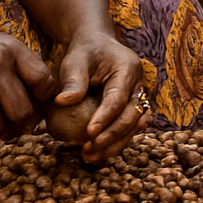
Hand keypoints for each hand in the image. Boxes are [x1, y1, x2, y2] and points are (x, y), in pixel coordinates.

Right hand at [0, 25, 55, 137]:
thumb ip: (23, 64)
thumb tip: (47, 96)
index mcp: (11, 50)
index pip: (43, 81)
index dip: (45, 97)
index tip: (39, 101)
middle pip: (24, 112)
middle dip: (23, 120)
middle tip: (18, 118)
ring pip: (2, 126)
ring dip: (0, 127)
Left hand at [53, 29, 151, 163]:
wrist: (96, 45)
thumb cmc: (84, 51)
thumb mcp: (75, 60)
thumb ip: (73, 80)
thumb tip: (63, 102)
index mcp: (128, 68)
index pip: (118, 98)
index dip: (105, 117)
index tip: (89, 133)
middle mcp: (138, 84)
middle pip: (131, 116)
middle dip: (111, 136)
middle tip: (88, 149)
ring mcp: (138, 97)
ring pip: (134, 127)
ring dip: (115, 144)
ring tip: (91, 156)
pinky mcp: (132, 108)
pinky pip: (129, 129)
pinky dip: (115, 142)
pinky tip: (97, 153)